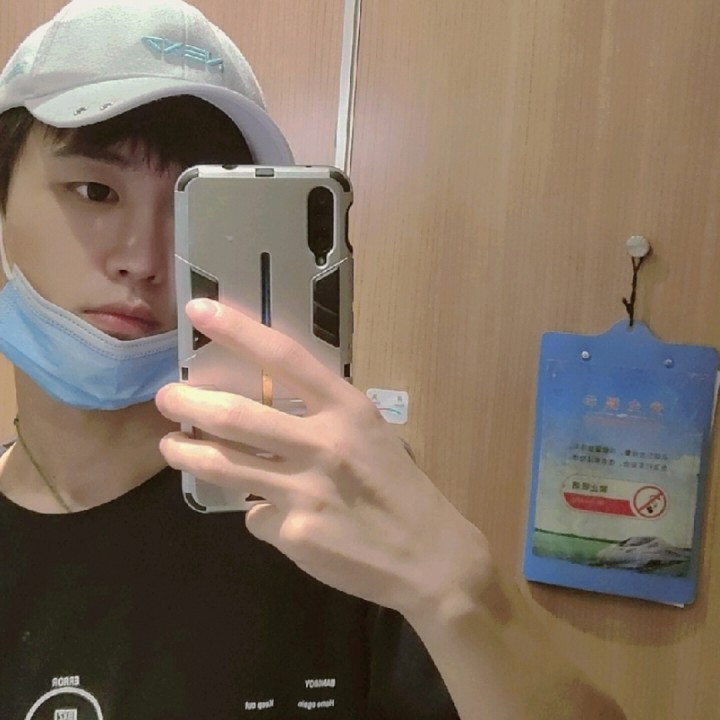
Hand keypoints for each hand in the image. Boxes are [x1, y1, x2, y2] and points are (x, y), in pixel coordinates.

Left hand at [156, 299, 490, 614]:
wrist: (430, 556)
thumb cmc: (399, 488)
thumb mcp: (371, 437)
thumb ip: (322, 421)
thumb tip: (266, 426)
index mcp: (348, 409)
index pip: (285, 356)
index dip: (238, 330)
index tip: (199, 309)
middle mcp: (325, 441)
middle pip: (238, 415)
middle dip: (190, 402)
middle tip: (166, 397)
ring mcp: (306, 489)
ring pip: (226, 465)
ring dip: (189, 453)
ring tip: (170, 446)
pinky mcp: (295, 532)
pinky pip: (257, 516)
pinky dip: (258, 513)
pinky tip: (273, 519)